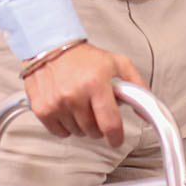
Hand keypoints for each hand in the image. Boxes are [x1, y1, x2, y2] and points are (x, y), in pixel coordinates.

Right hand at [22, 42, 144, 146]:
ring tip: (80, 104)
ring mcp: (57, 103)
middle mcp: (75, 94)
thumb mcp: (116, 63)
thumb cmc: (83, 56)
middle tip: (96, 110)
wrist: (49, 46)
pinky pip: (60, 132)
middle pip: (93, 131)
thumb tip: (144, 110)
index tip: (116, 139)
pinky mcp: (42, 109)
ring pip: (77, 132)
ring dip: (81, 124)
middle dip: (98, 125)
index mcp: (95, 83)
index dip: (116, 136)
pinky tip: (67, 109)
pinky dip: (65, 125)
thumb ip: (136, 85)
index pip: (110, 123)